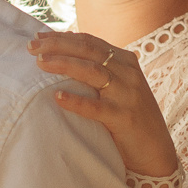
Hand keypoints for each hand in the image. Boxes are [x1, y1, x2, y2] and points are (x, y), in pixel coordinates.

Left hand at [30, 32, 179, 177]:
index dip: (62, 37)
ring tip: (40, 63)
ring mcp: (128, 95)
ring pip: (92, 72)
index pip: (89, 42)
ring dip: (64, 64)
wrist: (155, 151)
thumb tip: (65, 52)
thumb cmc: (129, 117)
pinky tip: (58, 97)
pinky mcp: (124, 118)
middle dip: (58, 45)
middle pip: (88, 51)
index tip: (37, 37)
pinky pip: (97, 107)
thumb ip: (99, 70)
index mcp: (125, 61)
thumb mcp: (118, 87)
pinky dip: (77, 101)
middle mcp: (128, 73)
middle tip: (31, 47)